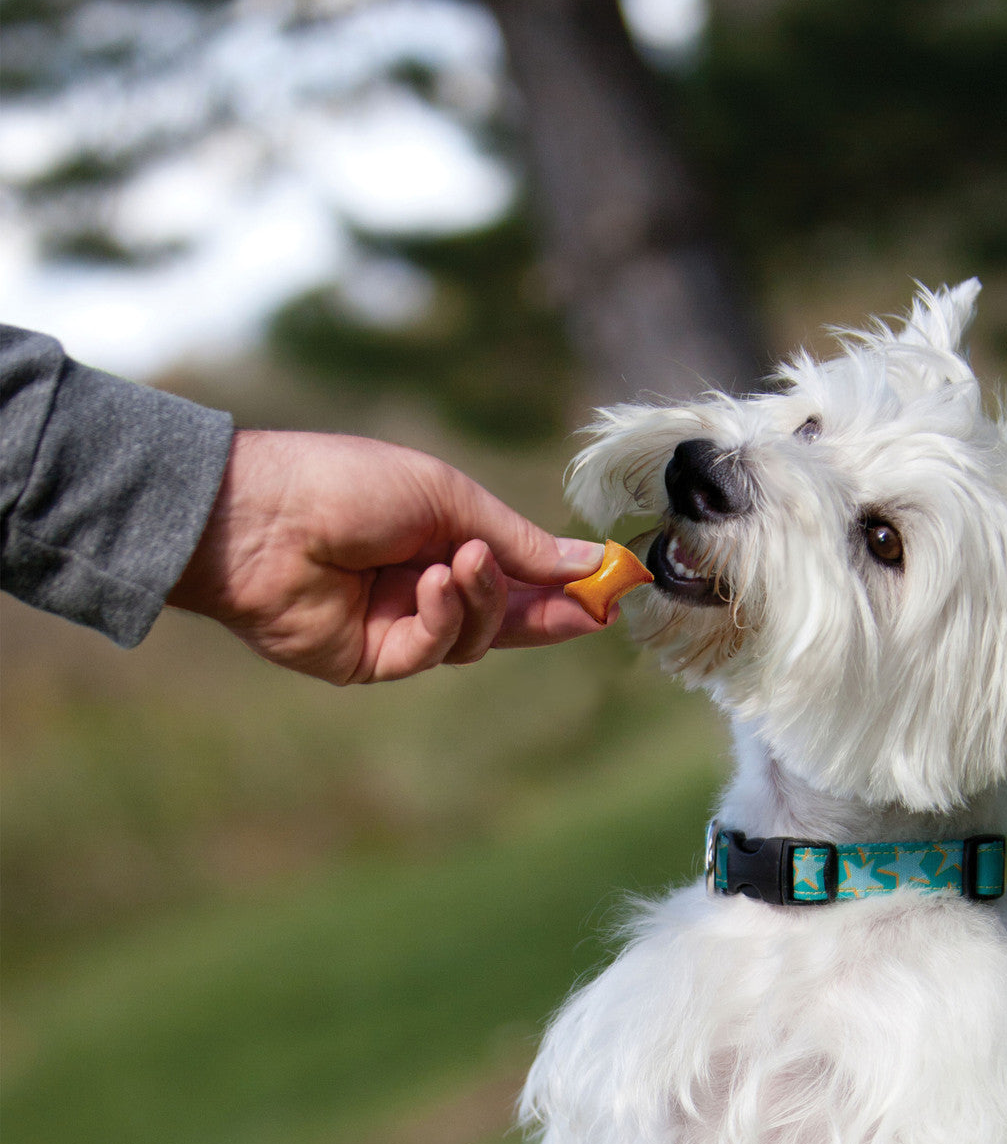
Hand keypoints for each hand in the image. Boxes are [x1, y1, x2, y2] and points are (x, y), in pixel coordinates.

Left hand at [167, 430, 608, 682]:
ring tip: (459, 561)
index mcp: (440, 535)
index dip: (559, 582)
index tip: (607, 588)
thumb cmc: (350, 484)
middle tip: (592, 611)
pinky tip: (428, 583)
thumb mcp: (447, 498)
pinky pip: (430, 650)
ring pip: (472, 636)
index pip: (513, 570)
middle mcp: (422, 583)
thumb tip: (586, 562)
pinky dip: (440, 618)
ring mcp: (396, 623)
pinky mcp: (370, 658)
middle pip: (503, 615)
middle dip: (547, 612)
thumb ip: (515, 539)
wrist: (261, 515)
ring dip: (479, 599)